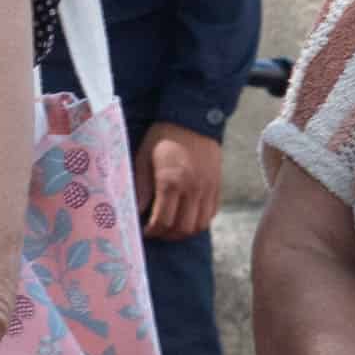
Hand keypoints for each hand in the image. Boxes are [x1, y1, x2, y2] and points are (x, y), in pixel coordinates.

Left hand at [138, 123, 223, 241]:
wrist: (193, 119)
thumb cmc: (163, 137)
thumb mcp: (143, 158)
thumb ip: (141, 187)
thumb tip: (137, 212)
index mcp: (171, 182)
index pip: (163, 221)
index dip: (151, 231)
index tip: (144, 230)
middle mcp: (192, 188)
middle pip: (182, 228)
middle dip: (166, 235)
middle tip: (156, 231)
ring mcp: (207, 189)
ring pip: (199, 225)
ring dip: (184, 232)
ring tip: (171, 227)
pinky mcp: (217, 186)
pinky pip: (211, 214)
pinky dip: (199, 221)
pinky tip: (186, 216)